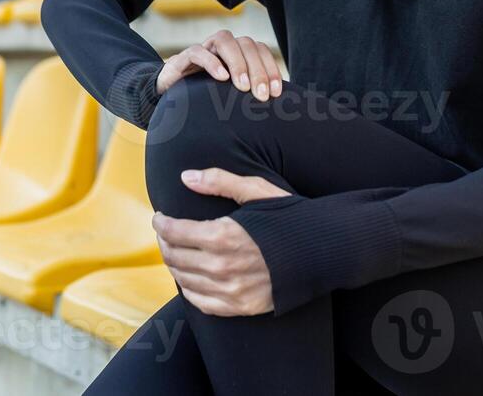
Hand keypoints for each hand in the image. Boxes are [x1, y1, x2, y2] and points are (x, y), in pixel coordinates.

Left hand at [152, 167, 290, 316]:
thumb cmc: (290, 217)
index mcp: (223, 235)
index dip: (161, 223)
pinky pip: (201, 302)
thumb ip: (219, 181)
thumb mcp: (257, 190)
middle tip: (166, 233)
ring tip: (176, 251)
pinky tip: (190, 277)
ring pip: (184, 280)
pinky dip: (189, 289)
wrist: (323, 251)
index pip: (174, 232)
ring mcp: (231, 290)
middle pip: (175, 257)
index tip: (159, 217)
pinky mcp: (240, 306)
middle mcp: (222, 266)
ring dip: (174, 264)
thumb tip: (186, 177)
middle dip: (165, 242)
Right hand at [155, 29, 283, 100]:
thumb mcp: (231, 98)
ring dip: (237, 62)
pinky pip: (198, 52)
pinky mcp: (183, 58)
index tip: (276, 93)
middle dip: (257, 69)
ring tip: (242, 86)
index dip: (271, 69)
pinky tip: (221, 78)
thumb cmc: (207, 98)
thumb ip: (251, 97)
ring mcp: (204, 50)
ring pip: (224, 40)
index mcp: (238, 53)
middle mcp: (223, 48)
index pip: (260, 50)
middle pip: (246, 44)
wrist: (170, 97)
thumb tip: (280, 113)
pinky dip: (211, 62)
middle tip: (261, 95)